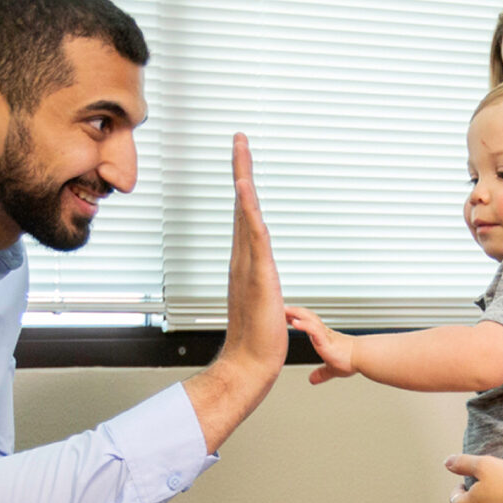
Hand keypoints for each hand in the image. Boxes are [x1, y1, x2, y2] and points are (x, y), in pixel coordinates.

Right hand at [220, 132, 286, 374]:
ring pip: (245, 212)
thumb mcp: (262, 303)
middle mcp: (241, 257)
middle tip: (239, 138)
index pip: (245, 216)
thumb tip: (261, 282)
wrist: (250, 364)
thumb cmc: (257, 340)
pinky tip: (245, 188)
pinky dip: (248, 209)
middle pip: (242, 204)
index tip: (243, 161)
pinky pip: (253, 234)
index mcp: (244, 262)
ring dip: (243, 178)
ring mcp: (247, 263)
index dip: (244, 187)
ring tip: (240, 149)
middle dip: (241, 168)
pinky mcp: (258, 273)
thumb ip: (259, 288)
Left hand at [284, 306, 356, 383]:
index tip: (288, 316)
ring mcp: (324, 334)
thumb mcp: (331, 369)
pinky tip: (294, 322)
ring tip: (284, 311)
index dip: (298, 317)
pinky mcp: (325, 339)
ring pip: (309, 319)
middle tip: (282, 308)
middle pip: (307, 316)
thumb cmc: (351, 360)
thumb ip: (321, 373)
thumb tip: (313, 380)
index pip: (309, 322)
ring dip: (296, 314)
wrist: (362, 358)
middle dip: (294, 311)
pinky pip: (312, 329)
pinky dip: (303, 325)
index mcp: (324, 337)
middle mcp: (324, 332)